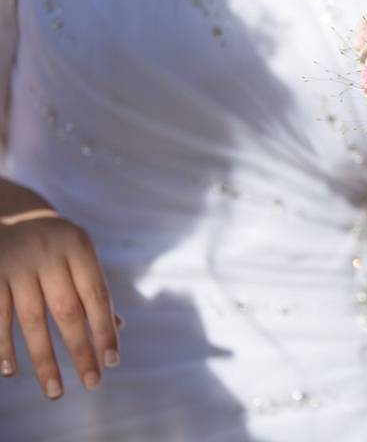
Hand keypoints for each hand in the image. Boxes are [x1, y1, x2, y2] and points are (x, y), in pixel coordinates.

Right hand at [0, 207, 120, 399]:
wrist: (11, 214)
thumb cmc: (57, 245)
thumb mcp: (80, 255)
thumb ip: (94, 289)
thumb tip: (117, 328)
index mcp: (78, 247)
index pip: (97, 295)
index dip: (105, 329)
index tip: (112, 361)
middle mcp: (49, 254)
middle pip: (68, 311)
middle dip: (81, 350)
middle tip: (92, 383)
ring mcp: (16, 265)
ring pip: (32, 320)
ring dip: (43, 359)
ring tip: (55, 391)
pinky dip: (3, 345)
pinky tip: (11, 371)